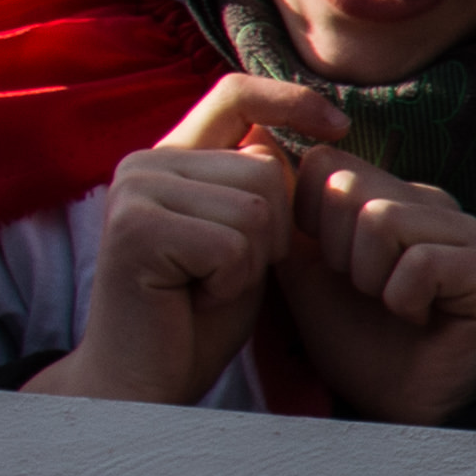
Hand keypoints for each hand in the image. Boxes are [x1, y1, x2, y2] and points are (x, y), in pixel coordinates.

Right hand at [36, 76, 344, 404]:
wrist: (144, 380)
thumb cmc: (198, 317)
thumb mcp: (244, 241)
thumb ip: (256, 189)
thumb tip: (282, 139)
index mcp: (170, 157)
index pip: (235, 94)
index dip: (292, 101)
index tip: (339, 124)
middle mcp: (145, 162)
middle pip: (266, 168)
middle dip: (273, 233)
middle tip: (225, 274)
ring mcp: (136, 190)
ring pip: (255, 207)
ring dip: (252, 262)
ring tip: (208, 285)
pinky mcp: (137, 227)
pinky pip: (234, 244)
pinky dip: (232, 282)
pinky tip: (197, 298)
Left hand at [270, 148, 475, 424]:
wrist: (402, 408)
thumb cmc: (358, 341)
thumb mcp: (305, 273)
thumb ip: (284, 216)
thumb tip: (252, 142)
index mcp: (390, 193)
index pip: (325, 162)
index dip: (309, 221)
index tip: (332, 268)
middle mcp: (432, 202)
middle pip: (348, 187)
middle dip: (337, 252)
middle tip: (365, 291)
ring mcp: (467, 231)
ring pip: (383, 220)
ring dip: (370, 278)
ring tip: (390, 304)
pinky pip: (422, 262)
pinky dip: (403, 300)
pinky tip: (419, 318)